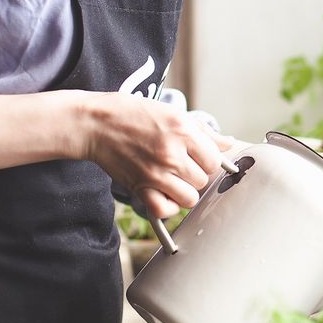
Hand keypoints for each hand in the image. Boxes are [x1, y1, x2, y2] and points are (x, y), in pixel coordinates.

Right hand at [79, 93, 234, 218]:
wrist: (95, 123)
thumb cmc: (132, 114)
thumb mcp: (173, 113)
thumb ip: (204, 131)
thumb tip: (227, 143)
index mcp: (183, 131)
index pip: (215, 160)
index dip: (208, 160)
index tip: (198, 157)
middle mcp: (172, 153)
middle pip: (203, 180)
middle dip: (196, 175)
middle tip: (182, 166)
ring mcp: (156, 173)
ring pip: (189, 198)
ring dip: (184, 192)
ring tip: (174, 180)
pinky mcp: (140, 187)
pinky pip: (165, 209)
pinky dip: (167, 206)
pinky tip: (163, 193)